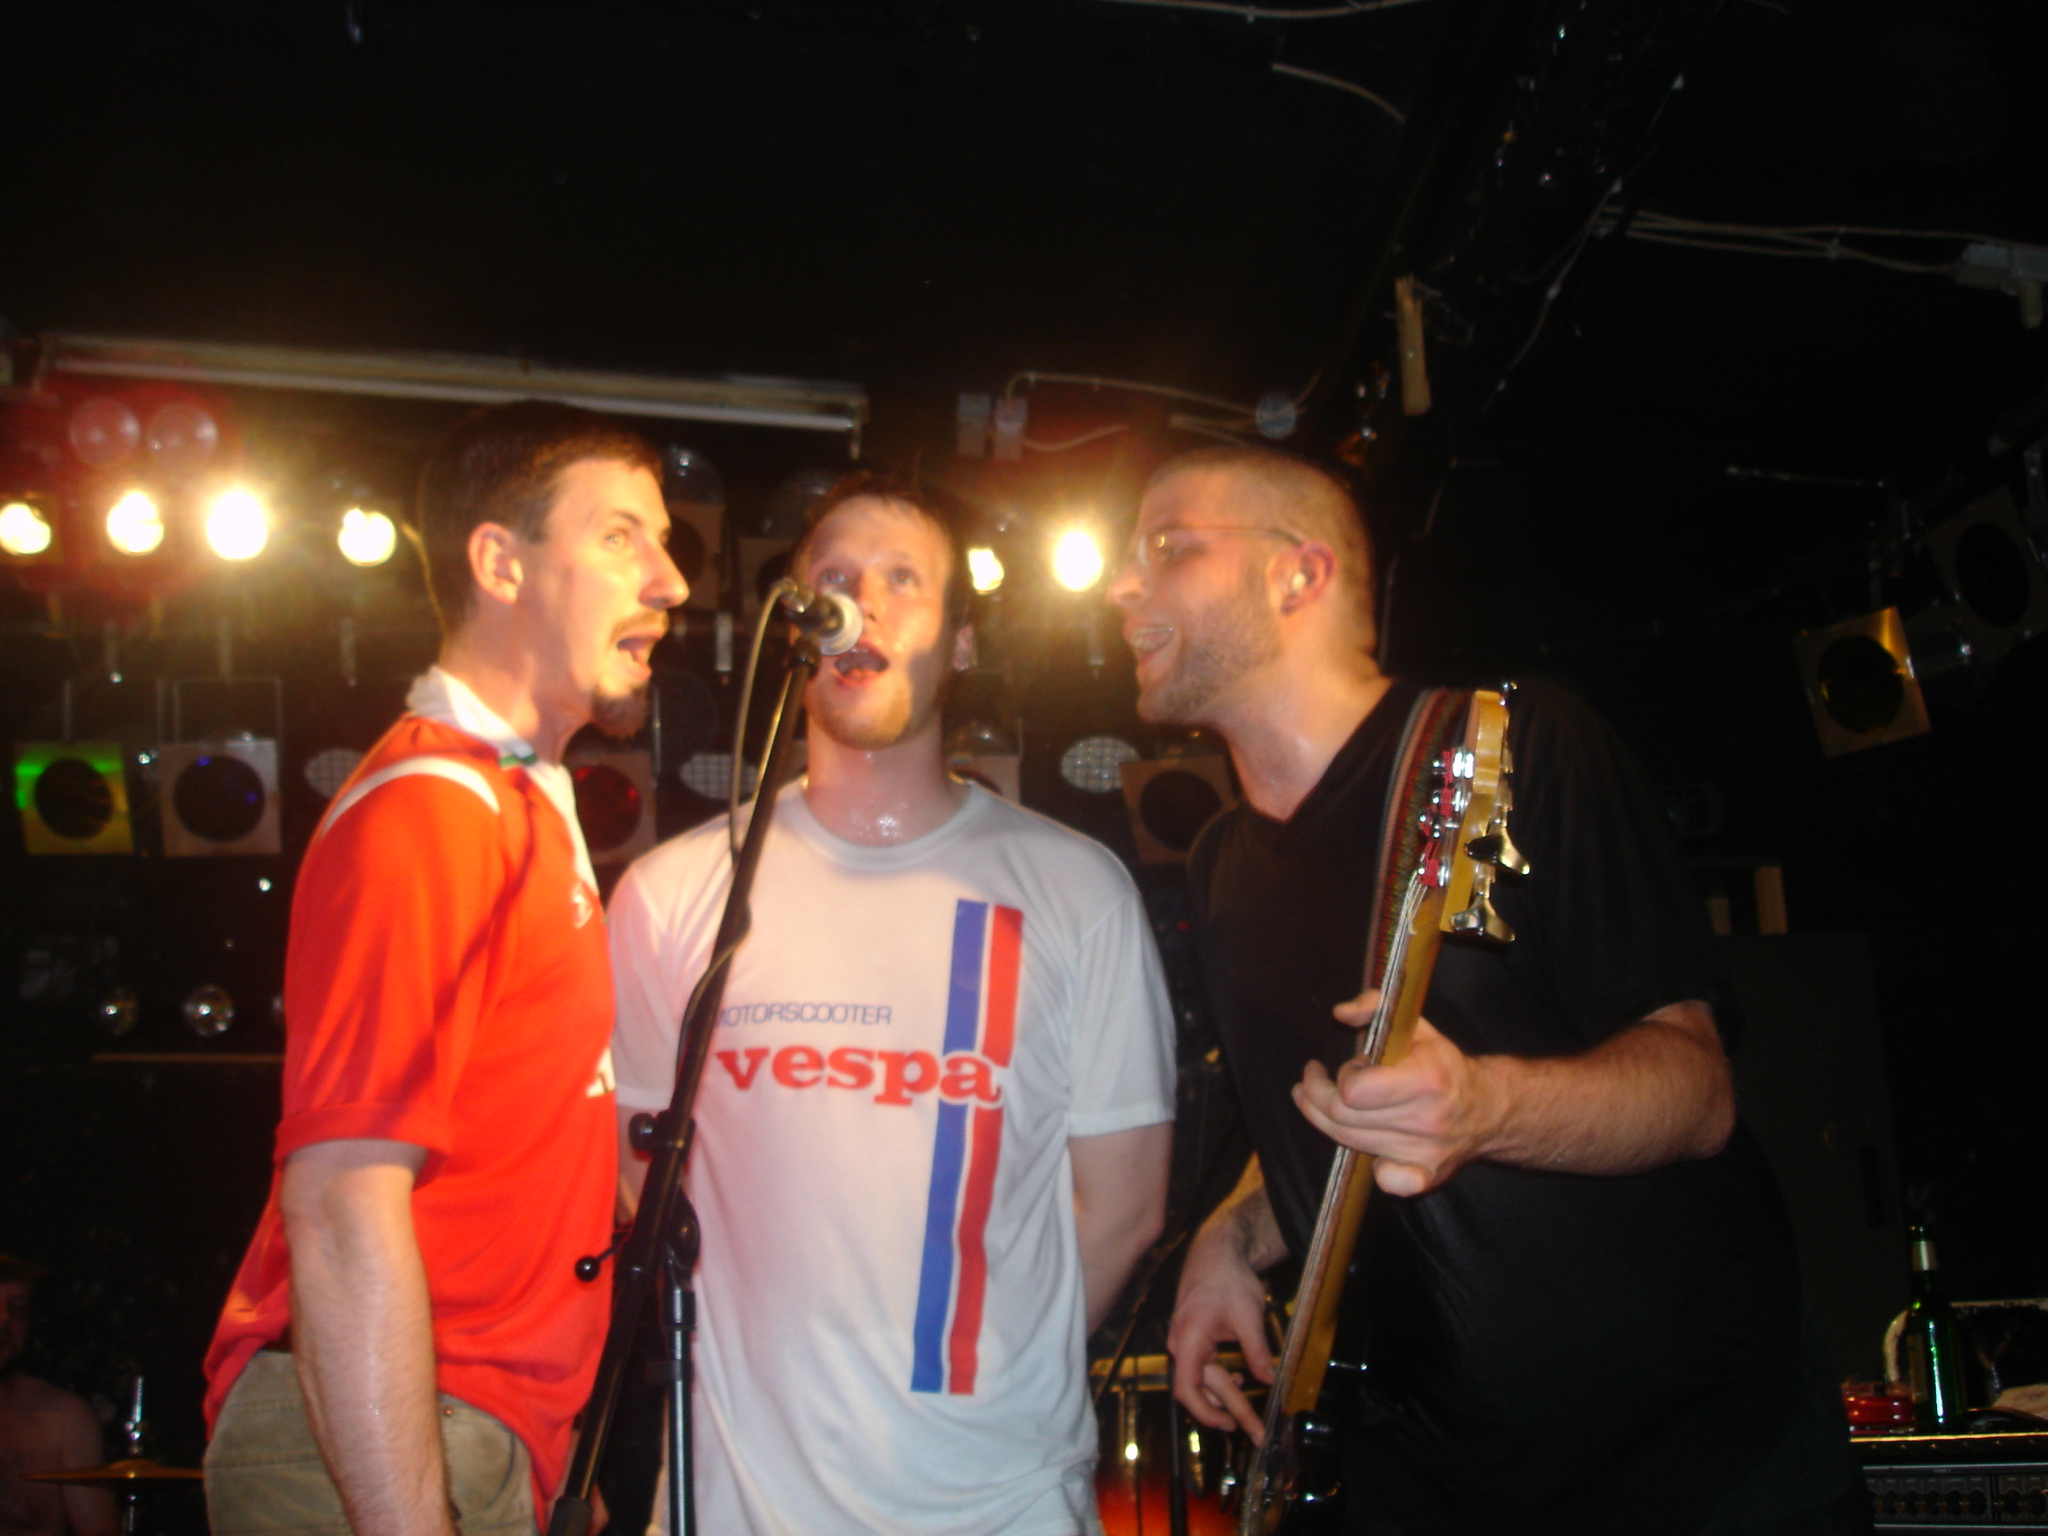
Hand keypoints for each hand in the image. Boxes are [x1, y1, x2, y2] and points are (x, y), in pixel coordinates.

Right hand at [1166, 1221, 1273, 1442]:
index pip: (1187, 1388)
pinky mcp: (1193, 1340)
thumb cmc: (1227, 1279)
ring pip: (1203, 1381)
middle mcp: (1181, 1344)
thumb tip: (1269, 1379)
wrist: (1216, 1253)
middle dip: (1231, 1411)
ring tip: (1250, 1417)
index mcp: (1188, 1339)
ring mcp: (1185, 1342)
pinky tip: (1237, 1382)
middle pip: (1202, 1389)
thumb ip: (1257, 1350)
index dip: (1206, 1412)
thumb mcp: (1248, 1314)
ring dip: (1225, 1399)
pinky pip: (1203, 1369)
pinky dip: (1221, 1382)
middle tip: (1257, 1432)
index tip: (1231, 1424)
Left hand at [1293, 990, 1497, 1196]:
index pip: (1355, 1091)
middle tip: (1313, 1082)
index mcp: (1424, 1079)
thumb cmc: (1443, 1064)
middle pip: (1344, 1120)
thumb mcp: (1414, 1025)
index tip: (1352, 1066)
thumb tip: (1340, 1013)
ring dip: (1326, 1121)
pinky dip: (1376, 1172)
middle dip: (1317, 1097)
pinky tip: (1366, 1153)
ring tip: (1319, 1100)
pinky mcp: (1426, 1174)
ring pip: (1351, 1145)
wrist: (1488, 1107)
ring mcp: (1425, 1151)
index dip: (1343, 1077)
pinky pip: (1393, 1183)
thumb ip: (1374, 1005)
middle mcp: (1425, 1119)